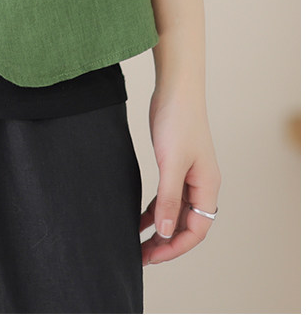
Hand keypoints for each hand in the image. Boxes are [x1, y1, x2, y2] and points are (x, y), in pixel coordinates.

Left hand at [139, 85, 221, 265]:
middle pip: (186, 225)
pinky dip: (155, 210)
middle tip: (141, 256)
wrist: (175, 88)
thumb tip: (165, 232)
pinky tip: (139, 218)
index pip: (195, 230)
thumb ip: (168, 198)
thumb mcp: (171, 163)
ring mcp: (189, 176)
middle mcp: (202, 185)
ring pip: (175, 212)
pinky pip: (167, 197)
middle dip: (166, 243)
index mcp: (207, 187)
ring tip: (138, 244)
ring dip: (159, 229)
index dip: (175, 246)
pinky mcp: (176, 165)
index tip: (153, 255)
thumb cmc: (178, 120)